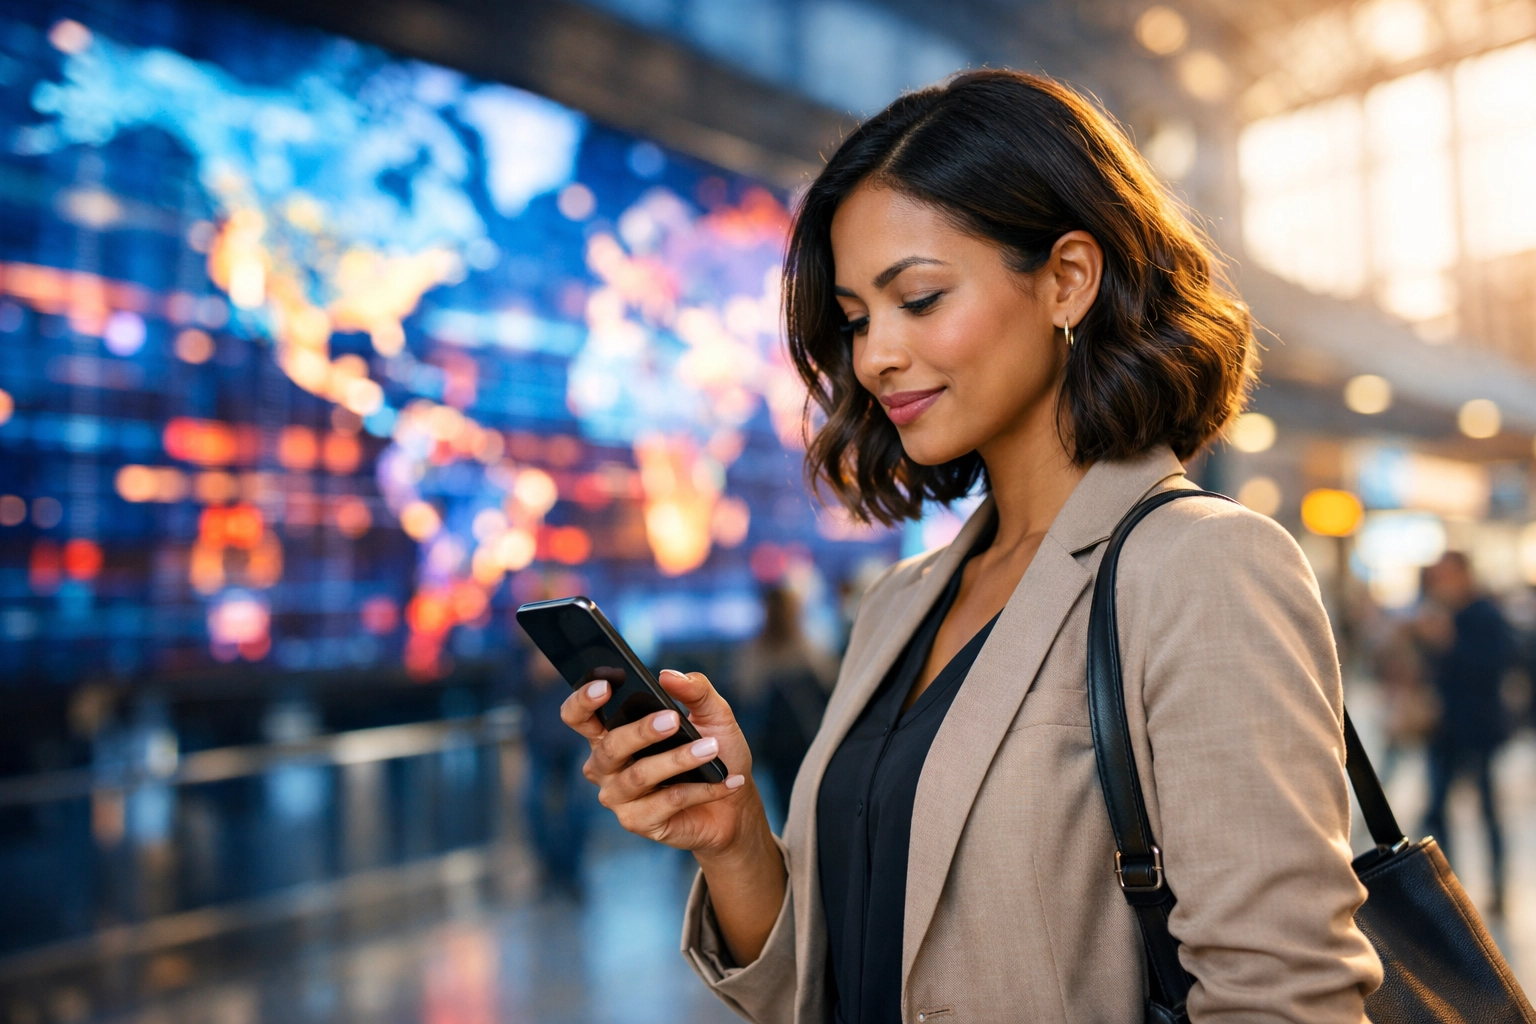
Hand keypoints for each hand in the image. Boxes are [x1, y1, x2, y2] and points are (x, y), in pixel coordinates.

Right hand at [561, 669, 765, 854]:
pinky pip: (667, 801)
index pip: (579, 716)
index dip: (583, 701)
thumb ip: (695, 690)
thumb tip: (669, 676)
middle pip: (609, 747)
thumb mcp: (713, 715)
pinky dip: (701, 789)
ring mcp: (619, 797)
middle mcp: (607, 766)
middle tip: (673, 719)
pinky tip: (727, 781)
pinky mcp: (639, 822)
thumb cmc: (716, 753)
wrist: (734, 806)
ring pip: (639, 776)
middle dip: (641, 731)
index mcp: (611, 732)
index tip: (605, 686)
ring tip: (711, 748)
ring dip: (678, 760)